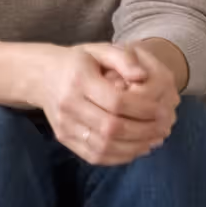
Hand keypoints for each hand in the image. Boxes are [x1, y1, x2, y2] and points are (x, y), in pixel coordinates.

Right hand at [36, 44, 175, 165]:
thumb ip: (124, 59)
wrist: (41, 76)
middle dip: (144, 131)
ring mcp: (64, 124)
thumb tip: (143, 77)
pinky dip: (121, 157)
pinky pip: (95, 155)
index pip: (116, 101)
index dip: (144, 109)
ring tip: (155, 139)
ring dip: (135, 147)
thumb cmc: (78, 62)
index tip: (163, 109)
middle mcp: (68, 104)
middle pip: (111, 127)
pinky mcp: (64, 138)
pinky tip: (137, 148)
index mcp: (78, 80)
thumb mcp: (99, 50)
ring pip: (104, 146)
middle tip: (164, 127)